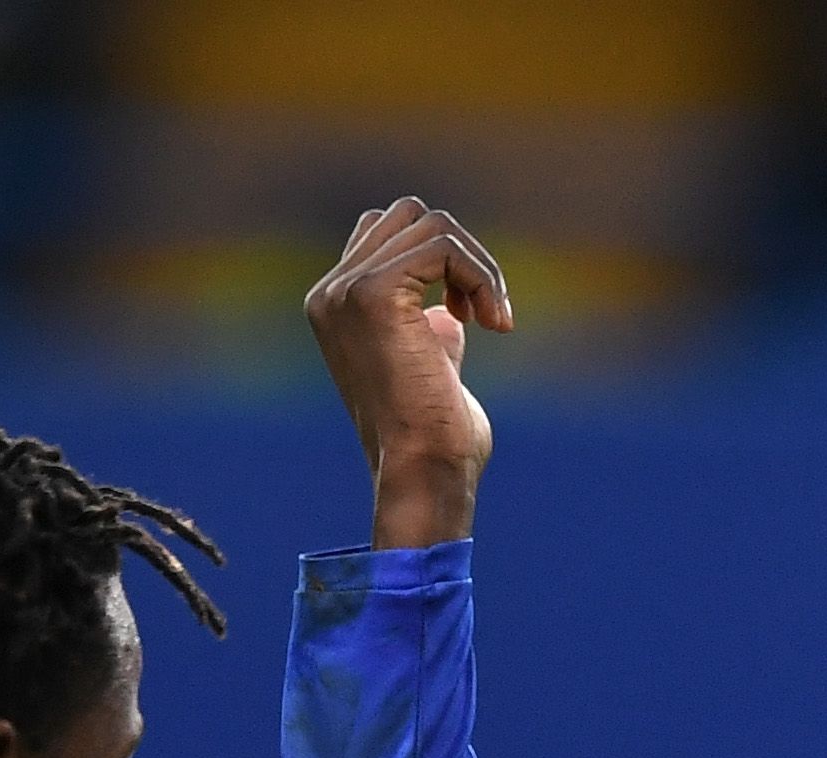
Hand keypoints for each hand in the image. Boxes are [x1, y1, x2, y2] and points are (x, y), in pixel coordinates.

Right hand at [303, 196, 509, 550]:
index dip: (442, 260)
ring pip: (430, 223)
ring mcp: (346, 290)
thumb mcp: (431, 368)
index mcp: (335, 306)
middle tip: (488, 312)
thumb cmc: (437, 438)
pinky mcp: (373, 293)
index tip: (470, 314)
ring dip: (479, 266)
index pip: (388, 232)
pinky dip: (481, 276)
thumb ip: (431, 330)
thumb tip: (451, 311)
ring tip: (495, 318)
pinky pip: (443, 245)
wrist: (425, 472)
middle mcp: (330, 293)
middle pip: (408, 215)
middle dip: (463, 253)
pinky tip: (495, 323)